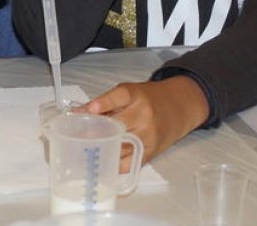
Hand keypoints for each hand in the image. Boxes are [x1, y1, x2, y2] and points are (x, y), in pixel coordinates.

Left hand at [84, 76, 210, 169]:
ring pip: (121, 146)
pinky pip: (130, 162)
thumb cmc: (149, 99)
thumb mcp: (129, 92)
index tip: (90, 109)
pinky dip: (114, 164)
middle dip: (96, 131)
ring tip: (85, 148)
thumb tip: (77, 113)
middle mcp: (144, 114)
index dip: (103, 103)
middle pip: (117, 126)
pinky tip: (103, 161)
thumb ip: (104, 102)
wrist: (179, 107)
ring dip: (102, 148)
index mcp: (136, 95)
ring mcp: (149, 135)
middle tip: (77, 135)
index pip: (119, 96)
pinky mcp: (151, 151)